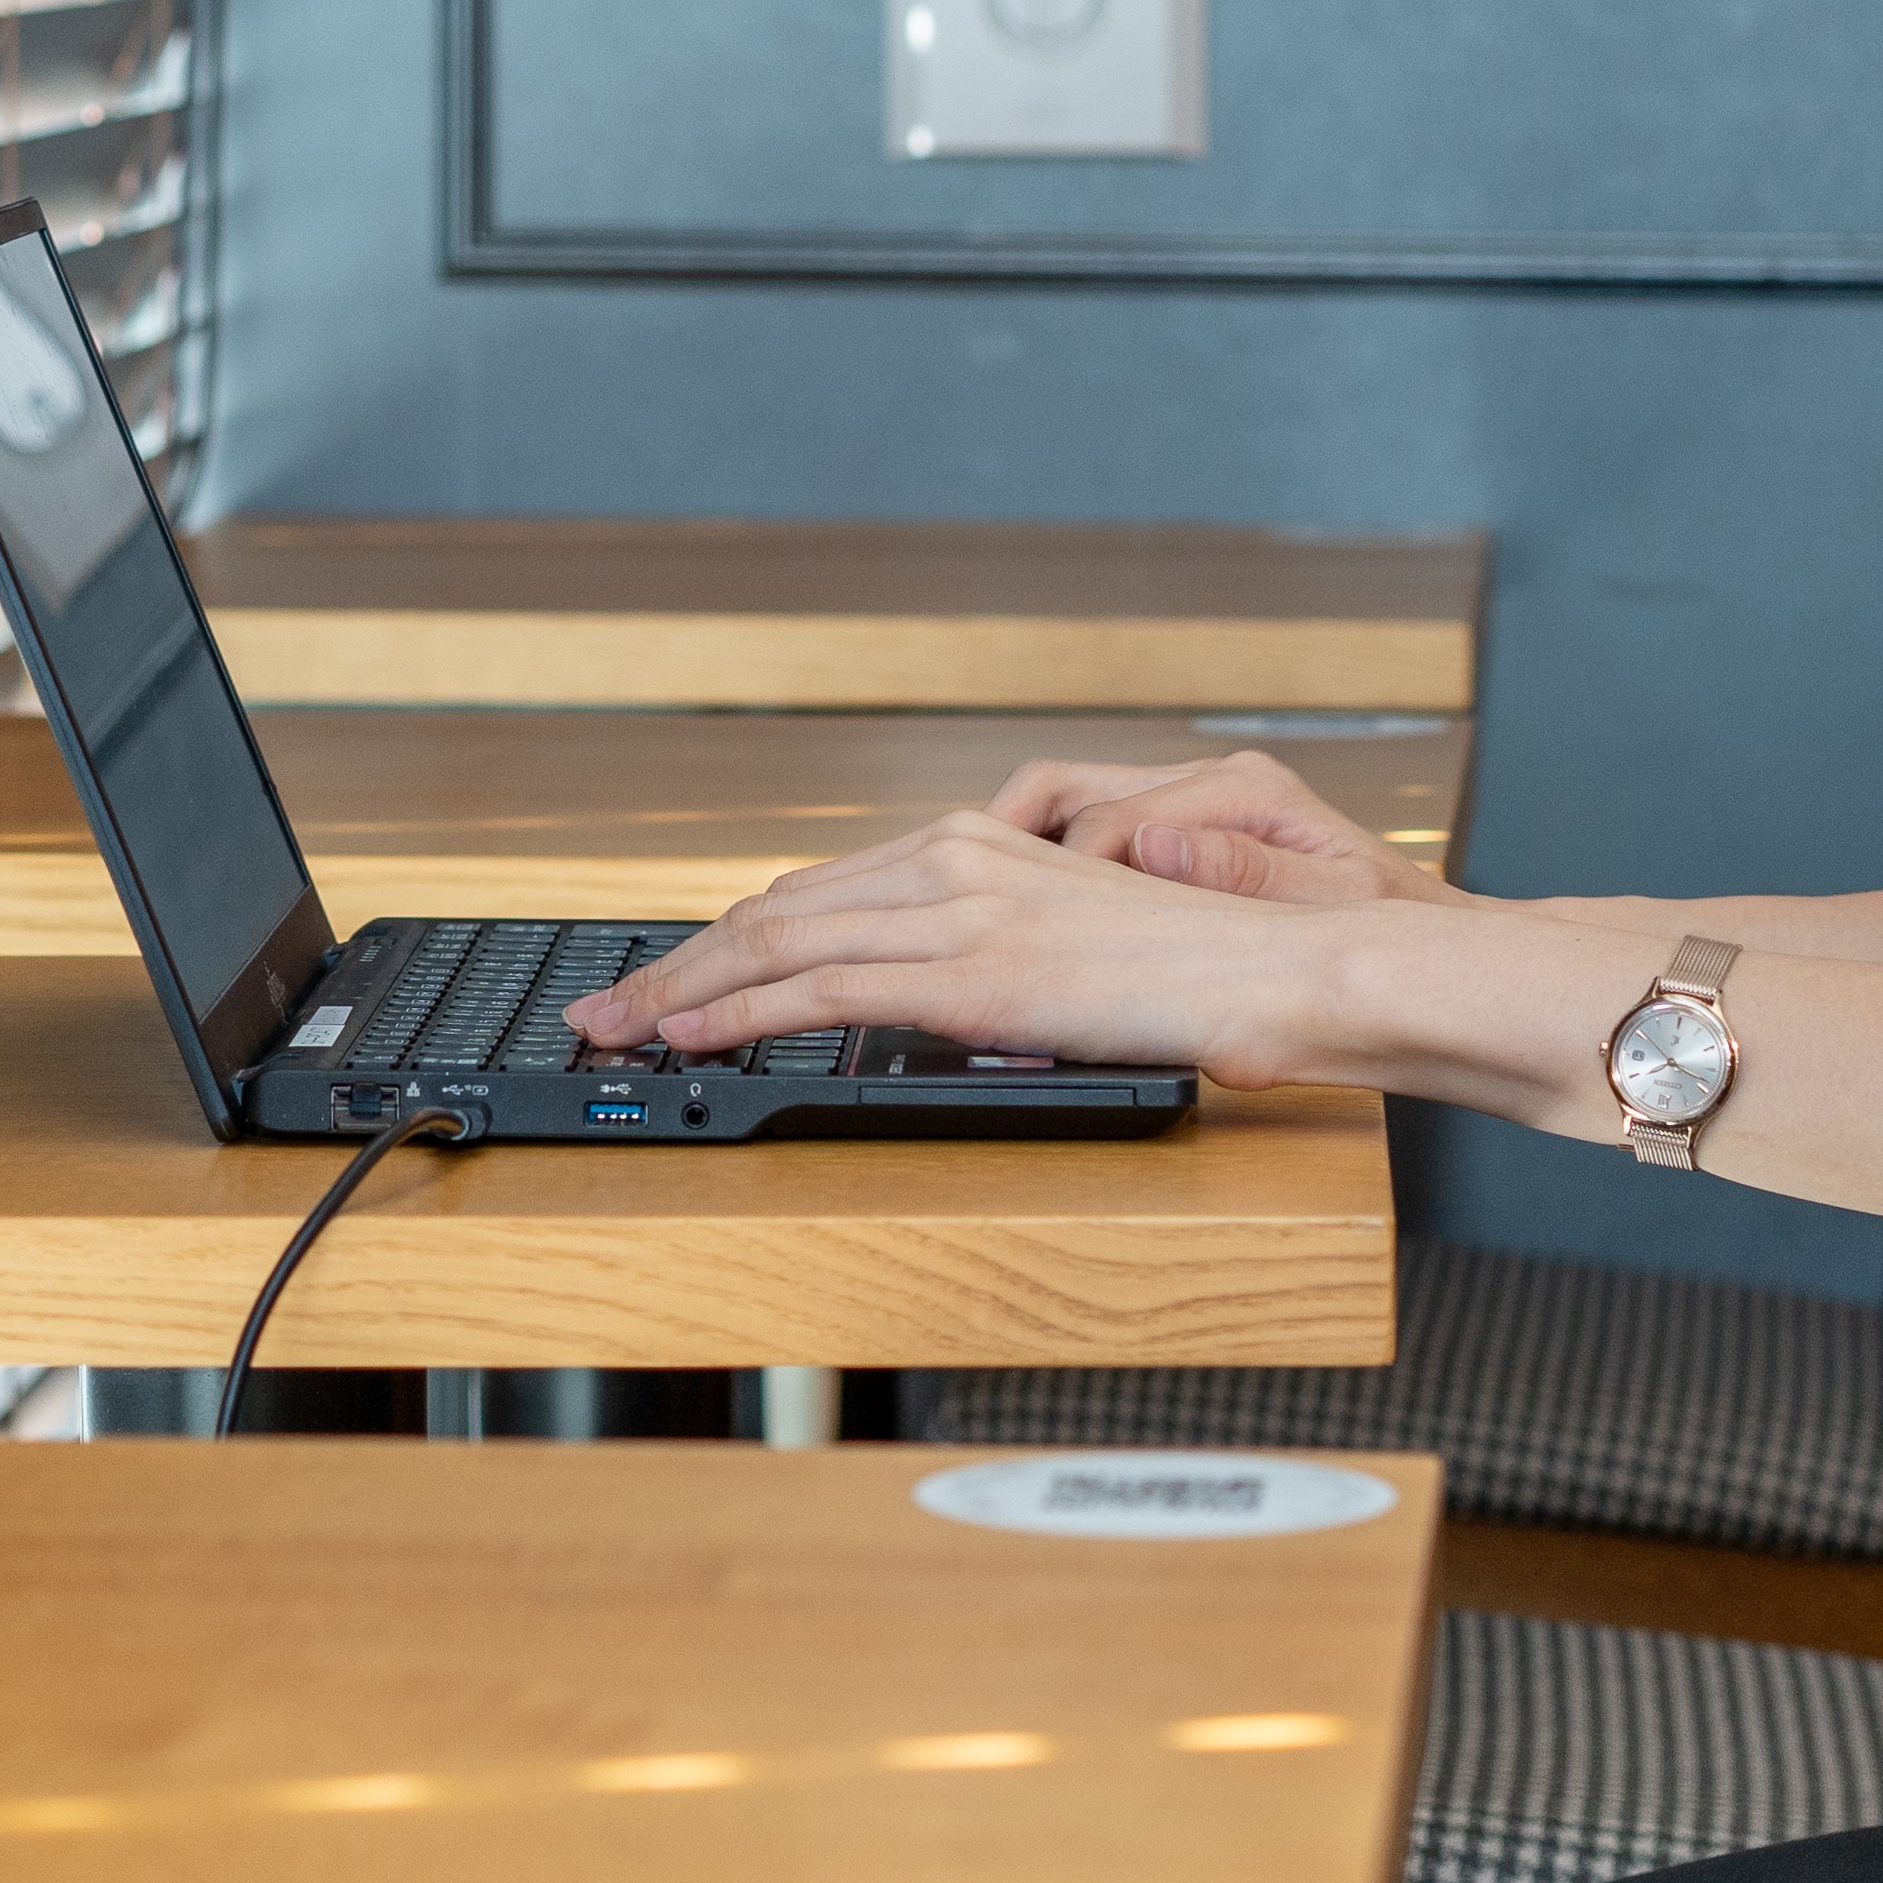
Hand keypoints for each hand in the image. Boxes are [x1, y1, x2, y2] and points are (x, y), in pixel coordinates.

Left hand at [557, 814, 1369, 1085]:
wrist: (1276, 969)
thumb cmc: (1199, 972)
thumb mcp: (1074, 954)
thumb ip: (996, 962)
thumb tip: (936, 1004)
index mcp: (980, 845)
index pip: (820, 890)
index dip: (732, 934)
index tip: (673, 971)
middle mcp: (956, 857)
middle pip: (777, 908)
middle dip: (678, 960)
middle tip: (607, 1005)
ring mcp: (959, 908)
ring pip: (777, 943)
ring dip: (682, 989)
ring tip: (616, 1028)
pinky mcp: (969, 968)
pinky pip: (822, 989)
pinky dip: (739, 1014)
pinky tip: (691, 1037)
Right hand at [982, 747, 1445, 909]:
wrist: (1422, 944)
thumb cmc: (1387, 931)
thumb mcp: (1331, 904)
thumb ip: (1248, 873)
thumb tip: (1158, 845)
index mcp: (1240, 792)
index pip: (1111, 817)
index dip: (1065, 872)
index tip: (1036, 928)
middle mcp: (1209, 783)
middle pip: (1067, 787)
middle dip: (1003, 836)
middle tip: (953, 890)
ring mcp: (1193, 803)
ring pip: (1067, 802)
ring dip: (1016, 845)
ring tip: (970, 897)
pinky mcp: (1187, 830)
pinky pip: (1093, 829)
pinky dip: (1049, 859)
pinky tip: (1024, 904)